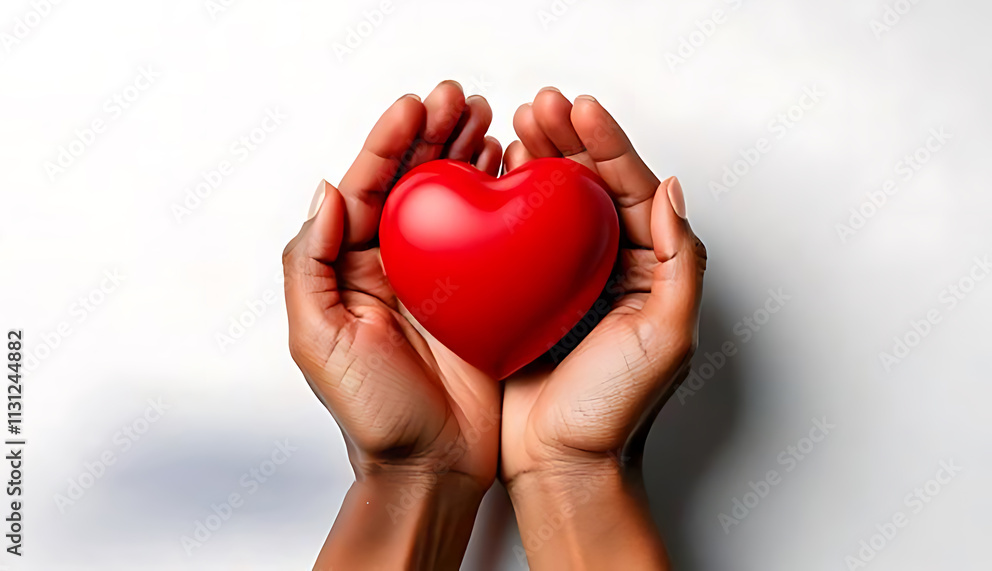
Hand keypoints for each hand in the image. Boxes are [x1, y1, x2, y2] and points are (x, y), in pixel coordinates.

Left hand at [283, 80, 502, 569]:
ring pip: (451, 199)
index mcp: (351, 270)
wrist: (430, 468)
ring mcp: (440, 279)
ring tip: (486, 118)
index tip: (414, 108)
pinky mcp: (482, 297)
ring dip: (465, 153)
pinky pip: (490, 235)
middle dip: (432, 135)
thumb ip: (310, 265)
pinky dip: (499, 197)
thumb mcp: (318, 341)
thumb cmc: (373, 416)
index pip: (366, 188)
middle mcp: (394, 266)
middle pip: (410, 182)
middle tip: (458, 99)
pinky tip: (509, 167)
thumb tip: (326, 192)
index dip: (387, 142)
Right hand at [500, 88, 706, 568]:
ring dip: (537, 159)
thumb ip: (681, 262)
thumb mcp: (667, 337)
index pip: (632, 191)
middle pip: (591, 187)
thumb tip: (673, 190)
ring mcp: (566, 281)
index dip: (608, 145)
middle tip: (540, 105)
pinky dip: (507, 202)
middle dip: (568, 140)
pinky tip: (492, 176)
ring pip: (553, 205)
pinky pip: (518, 238)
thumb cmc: (616, 410)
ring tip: (515, 125)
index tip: (580, 109)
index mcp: (650, 270)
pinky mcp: (527, 297)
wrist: (563, 463)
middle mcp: (611, 268)